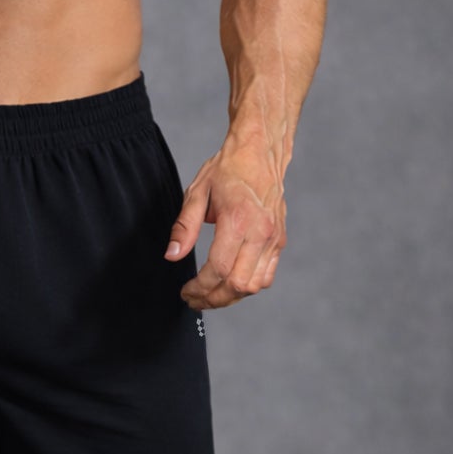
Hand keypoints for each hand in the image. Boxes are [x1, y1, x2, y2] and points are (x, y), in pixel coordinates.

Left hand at [164, 139, 286, 308]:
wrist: (261, 152)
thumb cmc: (228, 169)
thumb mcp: (197, 193)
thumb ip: (184, 227)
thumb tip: (172, 256)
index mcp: (238, 220)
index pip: (218, 269)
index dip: (199, 287)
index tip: (185, 291)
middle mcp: (261, 232)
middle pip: (237, 284)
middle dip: (213, 299)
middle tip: (194, 301)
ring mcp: (273, 238)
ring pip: (254, 286)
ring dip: (230, 297)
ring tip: (210, 296)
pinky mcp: (279, 241)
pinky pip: (266, 276)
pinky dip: (248, 287)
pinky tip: (229, 284)